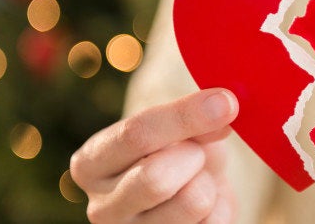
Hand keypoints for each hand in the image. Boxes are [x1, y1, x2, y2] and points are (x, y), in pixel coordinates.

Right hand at [70, 88, 238, 223]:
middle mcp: (102, 207)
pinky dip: (222, 205)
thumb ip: (193, 119)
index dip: (184, 116)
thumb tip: (222, 107)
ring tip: (198, 179)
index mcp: (90, 164)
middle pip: (156, 178)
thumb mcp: (177, 128)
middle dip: (193, 156)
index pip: (134, 135)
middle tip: (196, 152)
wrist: (187, 191)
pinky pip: (216, 222)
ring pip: (193, 202)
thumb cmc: (176, 152)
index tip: (224, 101)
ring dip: (208, 182)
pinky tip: (206, 206)